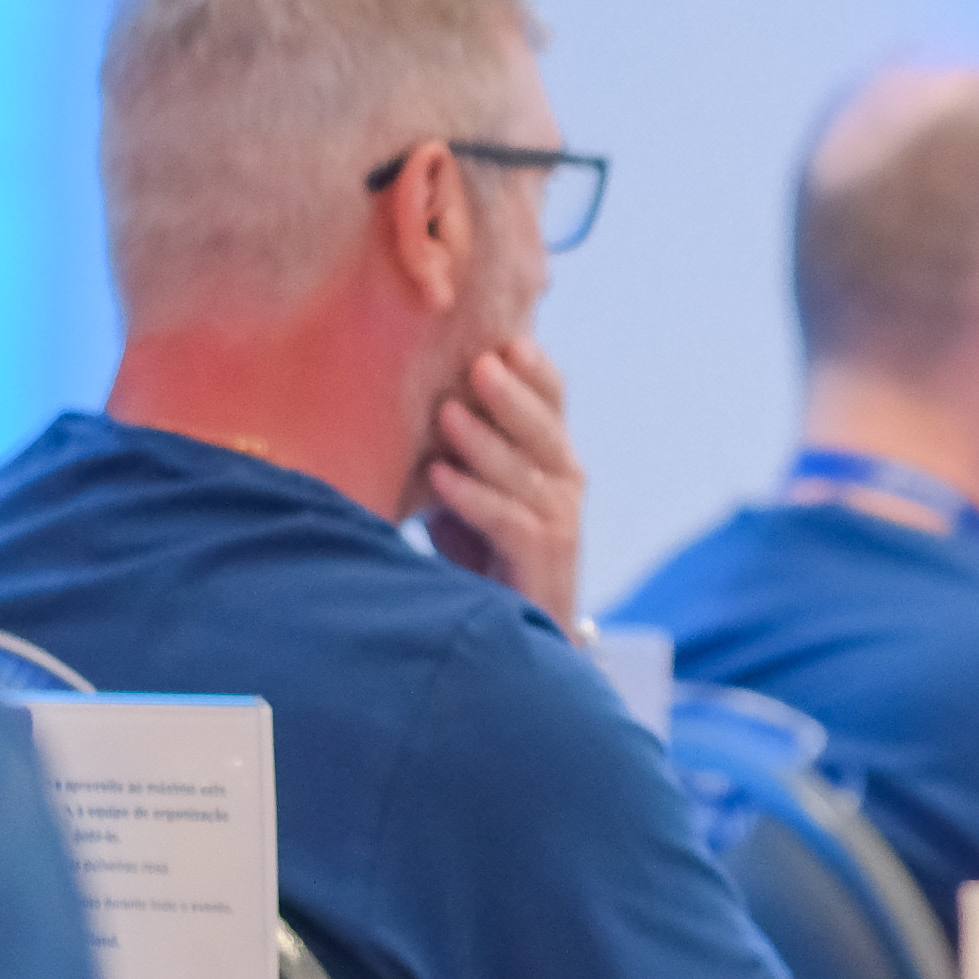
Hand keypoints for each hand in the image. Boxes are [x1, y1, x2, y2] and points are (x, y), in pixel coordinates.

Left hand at [422, 334, 586, 630]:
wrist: (513, 638)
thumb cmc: (482, 556)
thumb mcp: (470, 490)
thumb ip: (457, 449)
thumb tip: (411, 396)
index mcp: (552, 457)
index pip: (554, 400)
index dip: (535, 371)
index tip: (506, 340)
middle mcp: (566, 484)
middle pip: (546, 428)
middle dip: (512, 395)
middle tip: (479, 363)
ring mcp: (561, 522)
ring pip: (526, 471)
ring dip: (483, 442)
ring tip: (446, 414)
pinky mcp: (544, 560)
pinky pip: (508, 520)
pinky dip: (472, 496)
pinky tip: (439, 478)